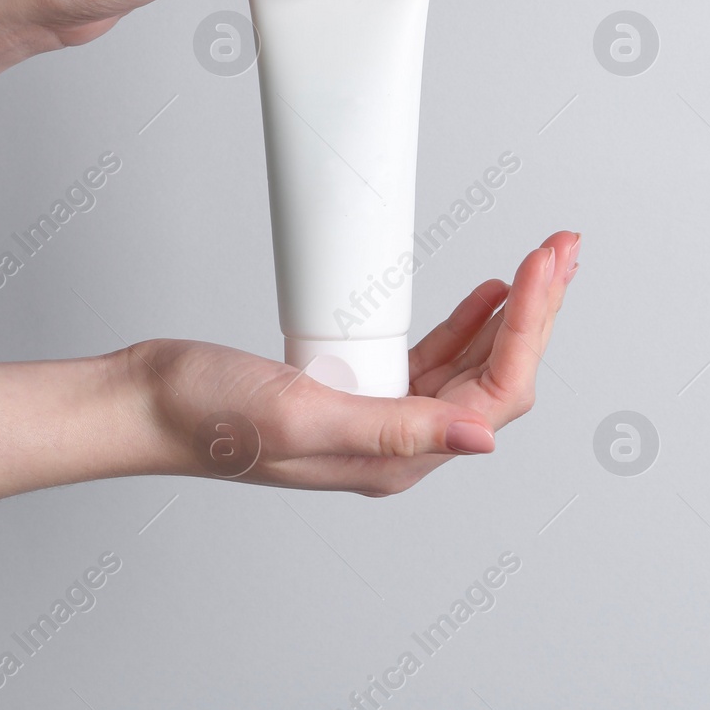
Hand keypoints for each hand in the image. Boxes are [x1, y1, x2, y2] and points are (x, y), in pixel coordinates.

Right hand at [120, 231, 579, 495]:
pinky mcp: (357, 388)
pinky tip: (485, 297)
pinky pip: (432, 358)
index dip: (530, 327)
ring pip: (471, 365)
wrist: (146, 403)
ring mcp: (377, 416)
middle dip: (538, 310)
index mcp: (393, 460)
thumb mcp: (304, 413)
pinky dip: (467, 323)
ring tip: (540, 263)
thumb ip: (393, 430)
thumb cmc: (206, 416)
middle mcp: (395, 445)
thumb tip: (481, 438)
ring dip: (512, 312)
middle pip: (496, 377)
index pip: (494, 393)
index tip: (541, 264)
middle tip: (563, 249)